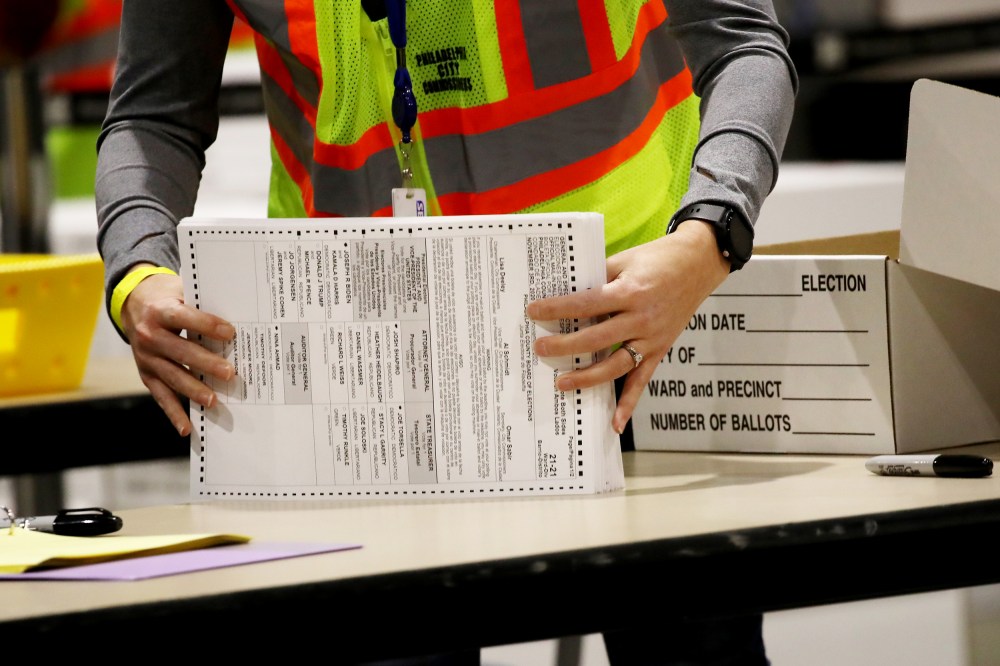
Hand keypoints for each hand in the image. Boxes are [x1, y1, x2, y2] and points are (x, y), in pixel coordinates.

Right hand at [119, 265, 235, 435]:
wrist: (132, 304)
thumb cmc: (168, 298)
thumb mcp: (180, 292)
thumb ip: (201, 305)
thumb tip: (236, 320)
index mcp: (160, 311)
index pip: (185, 318)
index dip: (207, 325)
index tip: (230, 333)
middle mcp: (149, 335)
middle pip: (180, 351)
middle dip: (206, 363)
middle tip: (229, 373)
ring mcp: (146, 358)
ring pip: (172, 376)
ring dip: (193, 390)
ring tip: (213, 400)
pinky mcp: (146, 374)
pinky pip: (161, 396)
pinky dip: (174, 413)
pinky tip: (187, 428)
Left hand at [526, 221, 729, 432]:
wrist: (699, 263)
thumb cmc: (658, 258)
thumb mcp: (625, 260)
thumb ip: (597, 278)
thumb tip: (564, 293)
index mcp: (630, 291)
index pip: (586, 304)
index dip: (557, 309)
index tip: (533, 312)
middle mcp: (641, 318)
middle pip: (596, 338)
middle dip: (564, 346)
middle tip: (539, 349)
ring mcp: (652, 337)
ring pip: (616, 364)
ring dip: (587, 377)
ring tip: (561, 382)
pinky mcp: (660, 349)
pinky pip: (642, 379)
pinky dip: (629, 403)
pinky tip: (615, 423)